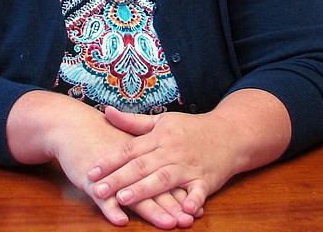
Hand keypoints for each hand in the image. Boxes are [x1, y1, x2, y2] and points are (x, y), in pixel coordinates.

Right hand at [6, 91, 199, 227]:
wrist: (71, 125)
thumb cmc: (100, 135)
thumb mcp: (126, 142)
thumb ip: (145, 157)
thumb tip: (164, 170)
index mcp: (142, 155)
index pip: (165, 177)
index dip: (180, 193)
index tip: (197, 208)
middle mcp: (131, 165)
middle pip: (156, 187)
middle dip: (174, 205)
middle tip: (189, 220)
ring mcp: (111, 173)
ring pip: (135, 194)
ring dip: (154, 211)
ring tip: (170, 224)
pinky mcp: (90, 179)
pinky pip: (103, 198)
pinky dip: (112, 210)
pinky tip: (121, 221)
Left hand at [86, 106, 239, 216]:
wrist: (230, 134)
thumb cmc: (191, 129)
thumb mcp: (162, 121)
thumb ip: (133, 122)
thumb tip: (107, 111)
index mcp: (159, 136)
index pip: (129, 149)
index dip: (110, 160)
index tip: (92, 171)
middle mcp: (171, 151)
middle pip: (141, 166)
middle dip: (118, 179)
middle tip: (98, 190)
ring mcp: (188, 166)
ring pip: (163, 179)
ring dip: (143, 189)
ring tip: (123, 199)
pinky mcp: (206, 180)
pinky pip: (198, 191)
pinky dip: (193, 201)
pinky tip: (185, 211)